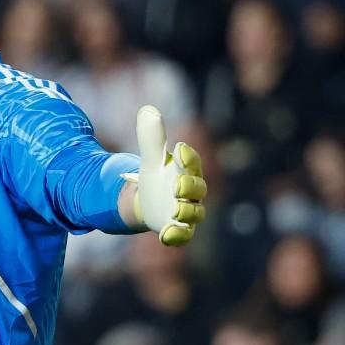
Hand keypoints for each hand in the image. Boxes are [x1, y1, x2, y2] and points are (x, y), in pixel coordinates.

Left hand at [122, 105, 206, 245]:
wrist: (150, 202)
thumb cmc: (158, 176)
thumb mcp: (151, 157)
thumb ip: (151, 137)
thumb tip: (147, 109)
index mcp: (186, 170)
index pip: (191, 162)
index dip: (188, 157)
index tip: (178, 149)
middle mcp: (191, 192)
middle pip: (197, 189)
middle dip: (189, 186)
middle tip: (177, 185)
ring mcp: (186, 211)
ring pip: (194, 213)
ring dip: (186, 212)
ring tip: (175, 210)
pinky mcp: (177, 229)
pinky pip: (183, 235)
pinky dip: (177, 235)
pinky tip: (166, 235)